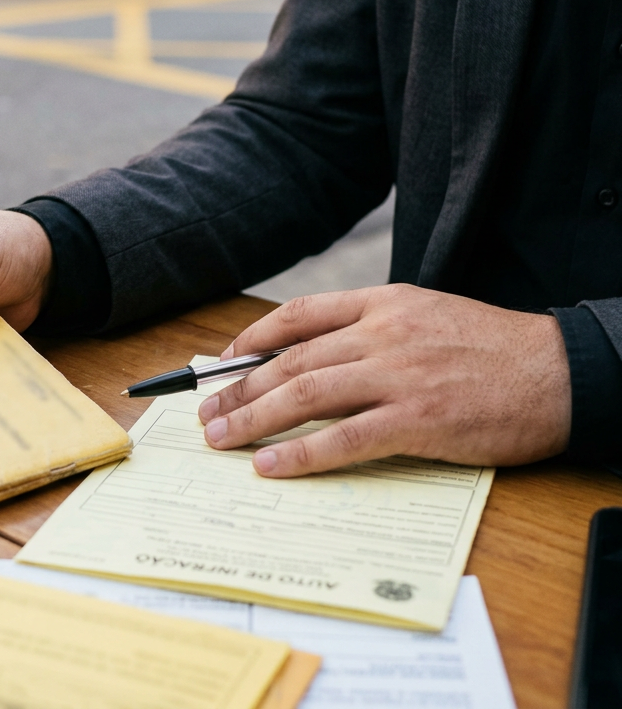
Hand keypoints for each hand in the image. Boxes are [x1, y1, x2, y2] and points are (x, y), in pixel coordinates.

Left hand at [198, 284, 570, 476]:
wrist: (559, 371)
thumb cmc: (492, 347)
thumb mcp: (425, 314)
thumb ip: (370, 329)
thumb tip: (311, 356)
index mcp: (382, 302)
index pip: (298, 315)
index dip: (253, 338)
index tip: (224, 360)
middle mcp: (381, 333)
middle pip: (290, 360)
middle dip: (239, 387)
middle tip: (207, 413)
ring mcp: (398, 375)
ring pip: (305, 395)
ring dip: (253, 418)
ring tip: (221, 438)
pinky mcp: (417, 419)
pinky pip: (345, 438)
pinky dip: (301, 453)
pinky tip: (271, 465)